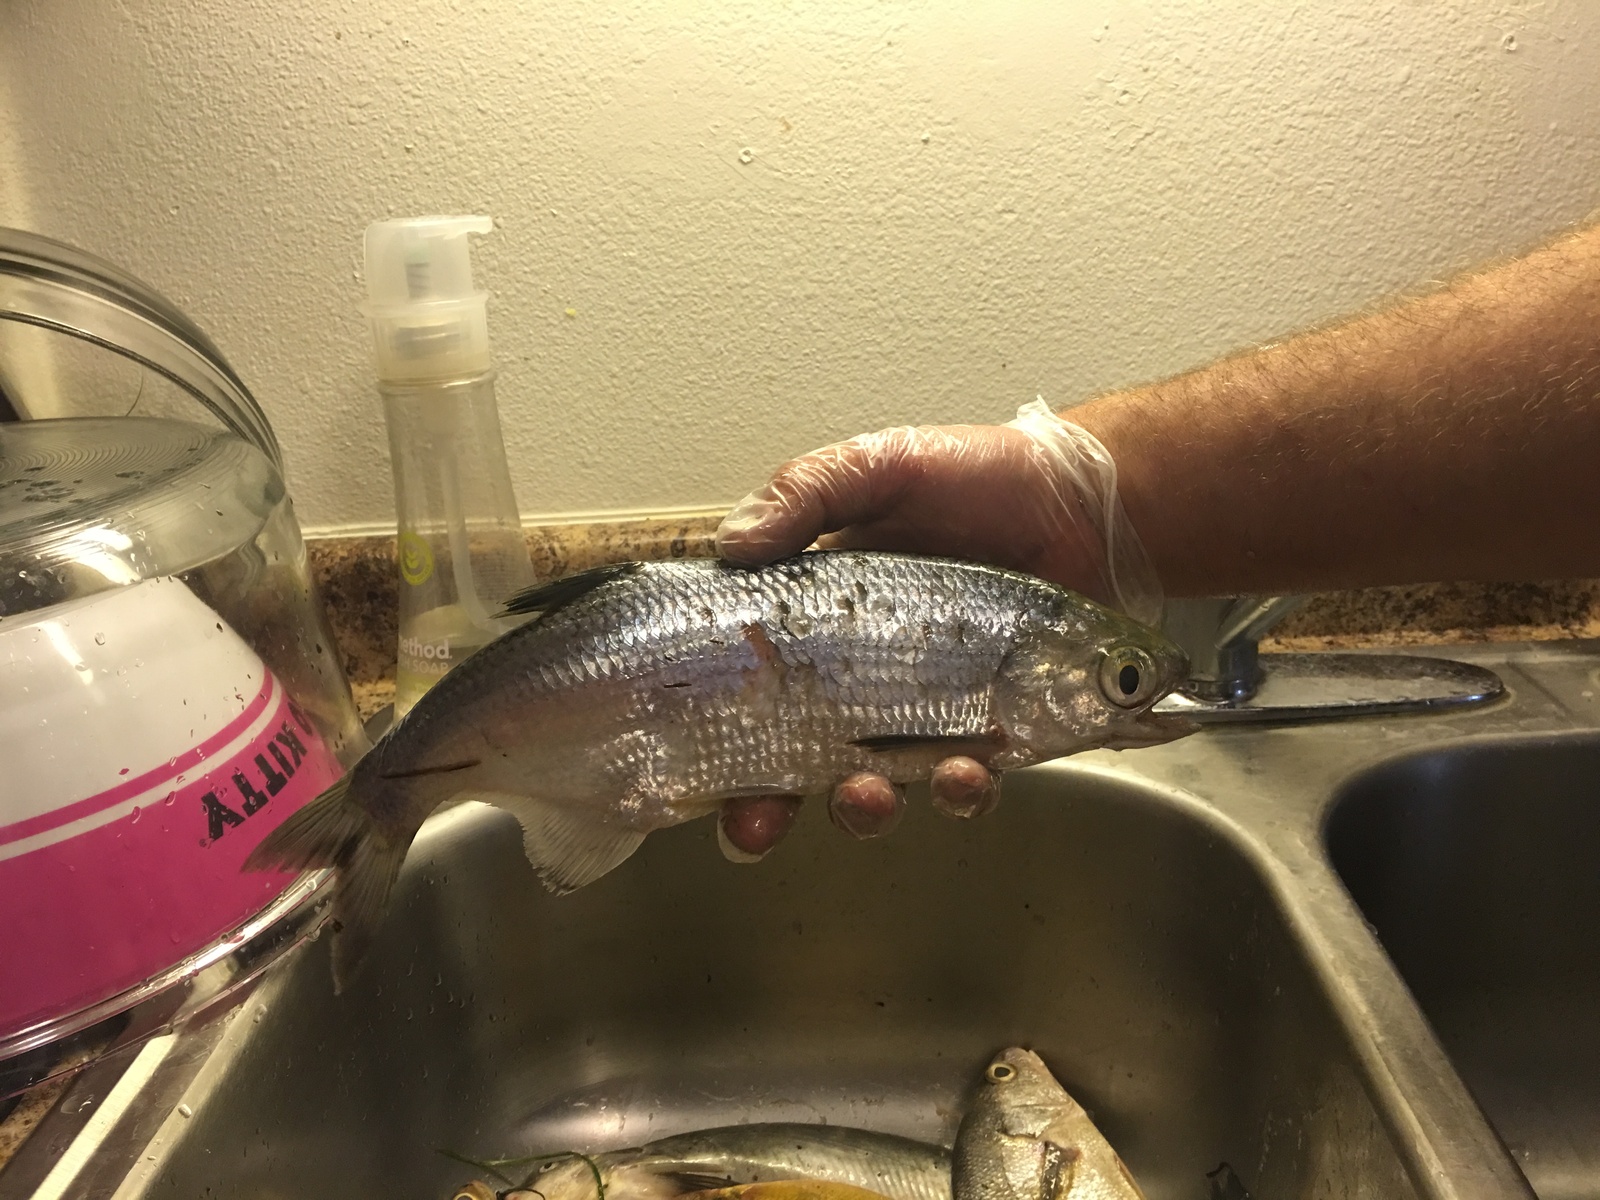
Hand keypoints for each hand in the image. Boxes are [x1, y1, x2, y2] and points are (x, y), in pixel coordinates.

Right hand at [711, 403, 1156, 860]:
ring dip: (862, 808)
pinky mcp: (991, 734)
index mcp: (820, 624)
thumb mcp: (879, 466)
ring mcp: (927, 714)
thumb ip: (806, 493)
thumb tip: (732, 542)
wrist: (1083, 500)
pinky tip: (967, 770)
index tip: (701, 774)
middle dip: (768, 811)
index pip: (751, 692)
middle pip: (796, 765)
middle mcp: (864, 681)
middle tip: (761, 821)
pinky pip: (966, 785)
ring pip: (877, 790)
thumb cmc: (979, 477)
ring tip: (869, 794)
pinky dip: (960, 792)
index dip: (721, 743)